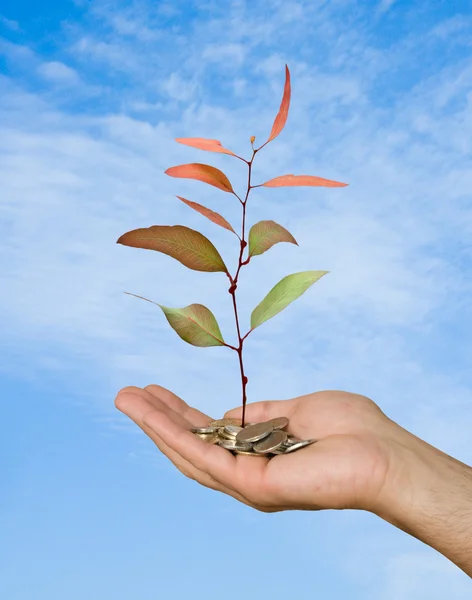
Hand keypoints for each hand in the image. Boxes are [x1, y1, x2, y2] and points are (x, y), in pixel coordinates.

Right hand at [114, 384, 396, 513]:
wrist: (384, 453)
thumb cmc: (351, 429)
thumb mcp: (296, 410)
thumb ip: (261, 414)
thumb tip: (230, 414)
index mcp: (259, 455)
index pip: (210, 435)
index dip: (181, 413)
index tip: (157, 391)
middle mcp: (247, 474)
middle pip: (191, 446)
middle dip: (157, 420)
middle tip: (126, 394)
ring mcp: (247, 483)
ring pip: (188, 453)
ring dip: (154, 425)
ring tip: (125, 398)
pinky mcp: (252, 485)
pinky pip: (204, 457)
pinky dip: (174, 434)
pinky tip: (151, 413)